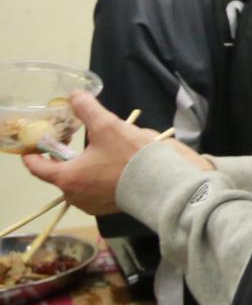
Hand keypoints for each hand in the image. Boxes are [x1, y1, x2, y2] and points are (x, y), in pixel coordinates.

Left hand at [21, 90, 205, 215]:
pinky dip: (98, 180)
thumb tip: (75, 95)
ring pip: (79, 182)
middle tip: (75, 144)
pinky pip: (95, 191)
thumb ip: (87, 108)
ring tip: (99, 155)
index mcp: (67, 178)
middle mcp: (75, 196)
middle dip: (65, 159)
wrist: (165, 183)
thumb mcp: (107, 125)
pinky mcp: (108, 208)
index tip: (34, 146)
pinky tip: (112, 168)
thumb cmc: (130, 156)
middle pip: (60, 174)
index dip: (32, 154)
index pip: (37, 167)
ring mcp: (92, 205)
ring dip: (83, 169)